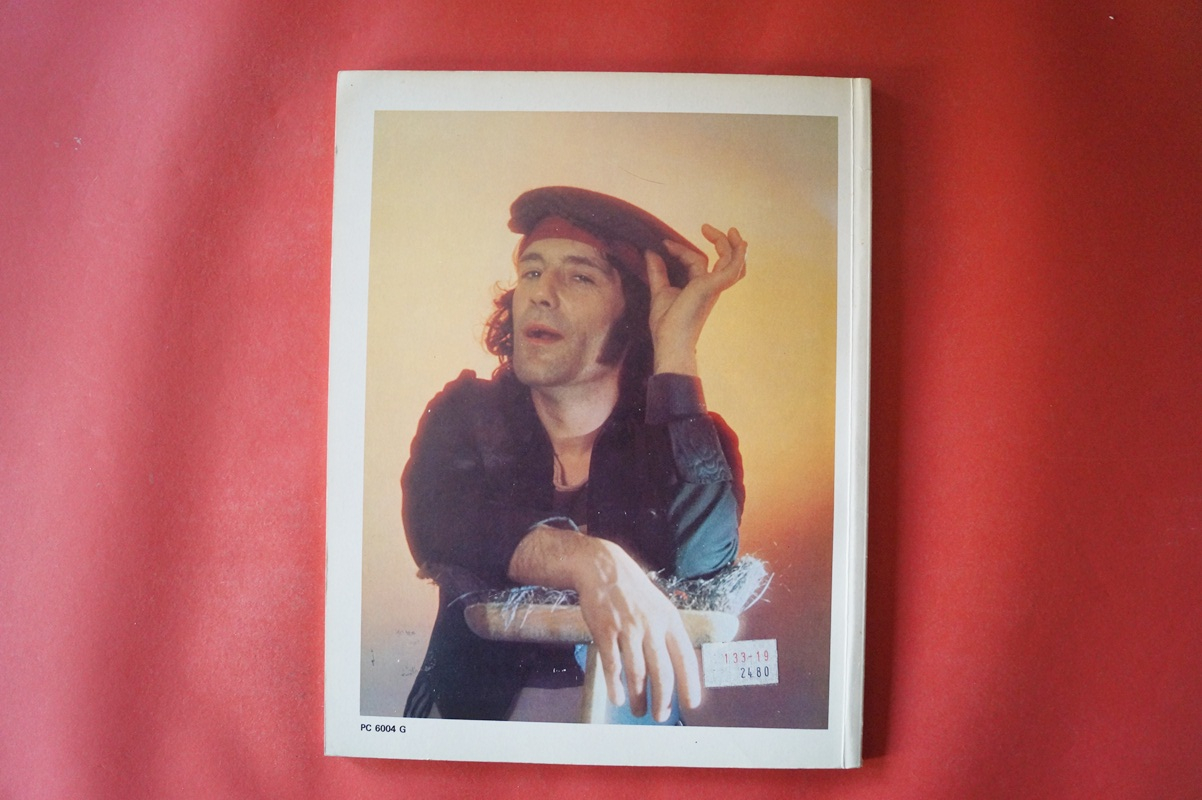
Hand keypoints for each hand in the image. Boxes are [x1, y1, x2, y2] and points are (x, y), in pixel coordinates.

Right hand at [508, 527, 700, 720]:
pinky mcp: (605, 631)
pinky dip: (615, 686)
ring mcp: (627, 629)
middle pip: (662, 672)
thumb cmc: (631, 590)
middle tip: (661, 716)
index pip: (685, 658)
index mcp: (668, 620)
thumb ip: (667, 632)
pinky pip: (612, 665)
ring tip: (639, 712)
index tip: (691, 704)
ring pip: (637, 673)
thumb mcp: (658, 605)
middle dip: (663, 699)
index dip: (690, 684)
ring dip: (639, 698)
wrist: (601, 567)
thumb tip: (678, 664)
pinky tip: (618, 697)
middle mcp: (651, 626)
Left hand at [646, 224, 747, 375]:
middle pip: (722, 258)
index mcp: (700, 287)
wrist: (670, 340)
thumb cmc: (667, 325)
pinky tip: (736, 240)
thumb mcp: (660, 292)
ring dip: (731, 244)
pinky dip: (737, 254)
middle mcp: (711, 286)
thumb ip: (657, 272)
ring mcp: (715, 286)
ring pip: (731, 261)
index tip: (663, 245)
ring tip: (729, 229)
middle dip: (719, 241)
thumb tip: (650, 251)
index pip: (695, 260)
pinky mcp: (715, 285)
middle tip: (705, 227)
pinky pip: (733, 266)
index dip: (680, 249)